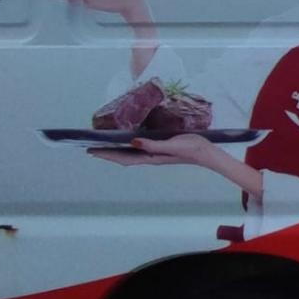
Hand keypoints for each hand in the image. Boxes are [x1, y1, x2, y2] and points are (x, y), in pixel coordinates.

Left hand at [89, 134, 221, 167]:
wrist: (207, 152)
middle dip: (108, 153)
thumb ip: (153, 145)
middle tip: (92, 147)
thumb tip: (133, 142)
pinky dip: (128, 146)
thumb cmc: (191, 148)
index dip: (107, 154)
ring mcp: (156, 154)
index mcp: (151, 158)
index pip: (123, 158)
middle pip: (124, 157)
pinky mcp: (161, 149)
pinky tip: (127, 141)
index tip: (91, 150)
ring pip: (130, 154)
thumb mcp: (172, 144)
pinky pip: (139, 149)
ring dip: (117, 150)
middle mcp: (150, 157)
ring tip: (105, 144)